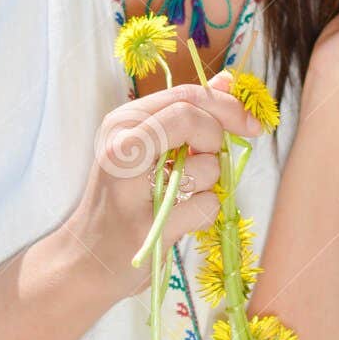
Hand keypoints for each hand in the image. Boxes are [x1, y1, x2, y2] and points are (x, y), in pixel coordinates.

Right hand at [62, 72, 264, 305]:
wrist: (87, 259)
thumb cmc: (124, 200)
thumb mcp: (148, 148)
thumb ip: (187, 113)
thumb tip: (227, 80)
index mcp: (122, 123)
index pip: (185, 95)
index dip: (227, 105)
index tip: (251, 124)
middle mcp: (121, 148)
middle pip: (191, 117)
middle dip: (217, 139)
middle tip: (213, 158)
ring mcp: (131, 189)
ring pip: (206, 167)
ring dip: (209, 184)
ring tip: (181, 195)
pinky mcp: (149, 227)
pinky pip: (206, 206)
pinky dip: (204, 213)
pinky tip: (179, 219)